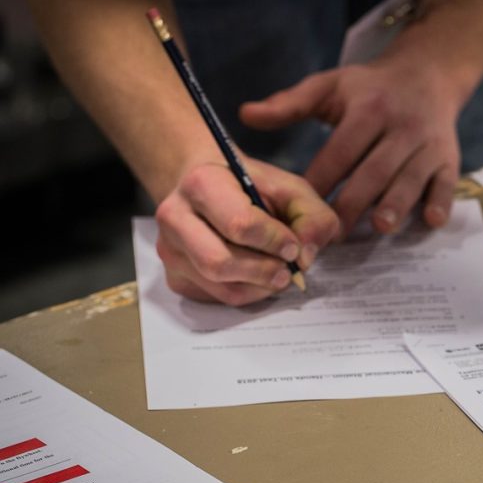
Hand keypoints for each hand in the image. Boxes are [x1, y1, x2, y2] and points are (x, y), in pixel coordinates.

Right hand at [154, 156, 340, 304]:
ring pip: (220, 287)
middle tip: (288, 271)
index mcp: (202, 183)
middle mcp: (175, 217)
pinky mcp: (175, 277)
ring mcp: (170, 250)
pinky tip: (257, 277)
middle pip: (220, 263)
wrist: (210, 190)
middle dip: (264, 272)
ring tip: (278, 273)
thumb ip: (312, 217)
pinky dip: (247, 294)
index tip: (293, 246)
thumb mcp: (292, 189)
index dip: (275, 241)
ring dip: (260, 287)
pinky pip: (216, 298)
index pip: (240, 225)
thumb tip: (305, 257)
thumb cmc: (253, 187)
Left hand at [239, 58, 461, 237]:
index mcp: (368, 108)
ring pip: (411, 178)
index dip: (321, 178)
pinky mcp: (450, 158)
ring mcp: (429, 144)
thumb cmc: (371, 88)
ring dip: (396, 203)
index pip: (341, 149)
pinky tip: (430, 221)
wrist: (428, 74)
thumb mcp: (330, 86)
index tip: (300, 207)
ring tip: (378, 228)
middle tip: (331, 235)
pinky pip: (447, 183)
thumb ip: (289, 104)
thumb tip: (245, 115)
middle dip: (354, 201)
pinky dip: (440, 202)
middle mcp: (401, 126)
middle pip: (375, 168)